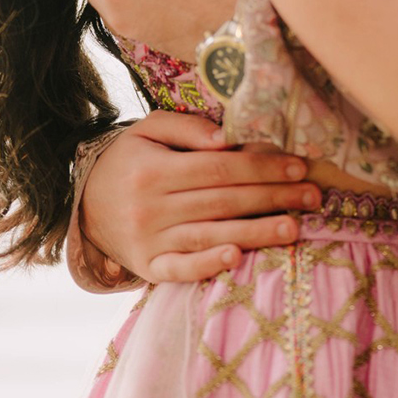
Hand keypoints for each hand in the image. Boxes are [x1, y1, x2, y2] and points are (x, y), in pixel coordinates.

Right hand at [80, 112, 322, 282]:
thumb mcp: (148, 131)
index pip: (218, 168)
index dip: (261, 167)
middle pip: (222, 201)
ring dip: (256, 233)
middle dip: (273, 197)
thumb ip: (187, 127)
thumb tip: (228, 139)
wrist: (84, 204)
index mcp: (154, 169)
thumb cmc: (129, 162)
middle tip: (314, 196)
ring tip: (295, 229)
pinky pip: (181, 269)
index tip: (299, 166)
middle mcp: (151, 206)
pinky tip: (237, 257)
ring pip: (210, 235)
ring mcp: (149, 240)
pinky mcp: (148, 267)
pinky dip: (208, 265)